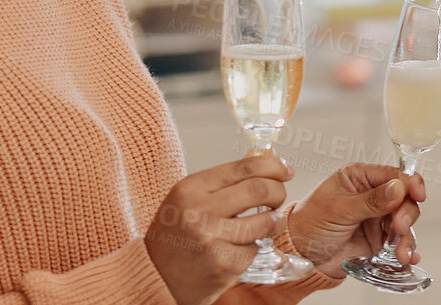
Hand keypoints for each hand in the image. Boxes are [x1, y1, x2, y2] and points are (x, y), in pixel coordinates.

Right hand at [145, 151, 291, 304]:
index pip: (244, 167)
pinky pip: (255, 249)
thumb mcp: (187, 199)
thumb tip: (262, 162)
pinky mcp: (223, 265)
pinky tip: (243, 248)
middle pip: (259, 190)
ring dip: (274, 222)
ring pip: (264, 222)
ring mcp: (212, 239)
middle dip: (278, 191)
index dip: (272, 166)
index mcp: (190, 188)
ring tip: (269, 223)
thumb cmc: (173, 237)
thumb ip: (221, 182)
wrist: (155, 277)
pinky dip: (255, 248)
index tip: (284, 169)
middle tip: (278, 196)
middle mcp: (199, 211)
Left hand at [285, 162, 427, 273]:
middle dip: (406, 214)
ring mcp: (377, 218)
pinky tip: (407, 258)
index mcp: (360, 178)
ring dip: (407, 238)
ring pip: (405, 223)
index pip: (394, 175)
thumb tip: (397, 188)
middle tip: (399, 228)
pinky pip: (399, 242)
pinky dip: (406, 250)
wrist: (301, 254)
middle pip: (405, 199)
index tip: (417, 195)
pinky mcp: (379, 240)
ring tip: (400, 253)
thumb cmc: (310, 223)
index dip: (409, 184)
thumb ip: (370, 200)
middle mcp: (373, 196)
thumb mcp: (338, 209)